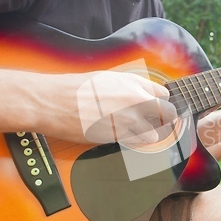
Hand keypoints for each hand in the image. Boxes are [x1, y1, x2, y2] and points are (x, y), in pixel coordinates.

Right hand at [42, 71, 177, 144]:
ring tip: (136, 130)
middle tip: (156, 121)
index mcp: (132, 83)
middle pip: (167, 114)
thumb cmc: (75, 88)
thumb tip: (143, 94)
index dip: (161, 101)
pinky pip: (135, 142)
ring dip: (148, 134)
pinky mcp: (116, 137)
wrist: (53, 102)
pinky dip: (133, 141)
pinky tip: (123, 135)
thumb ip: (129, 86)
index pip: (164, 94)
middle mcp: (135, 100)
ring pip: (154, 133)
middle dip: (163, 119)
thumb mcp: (106, 78)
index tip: (157, 106)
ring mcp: (127, 120)